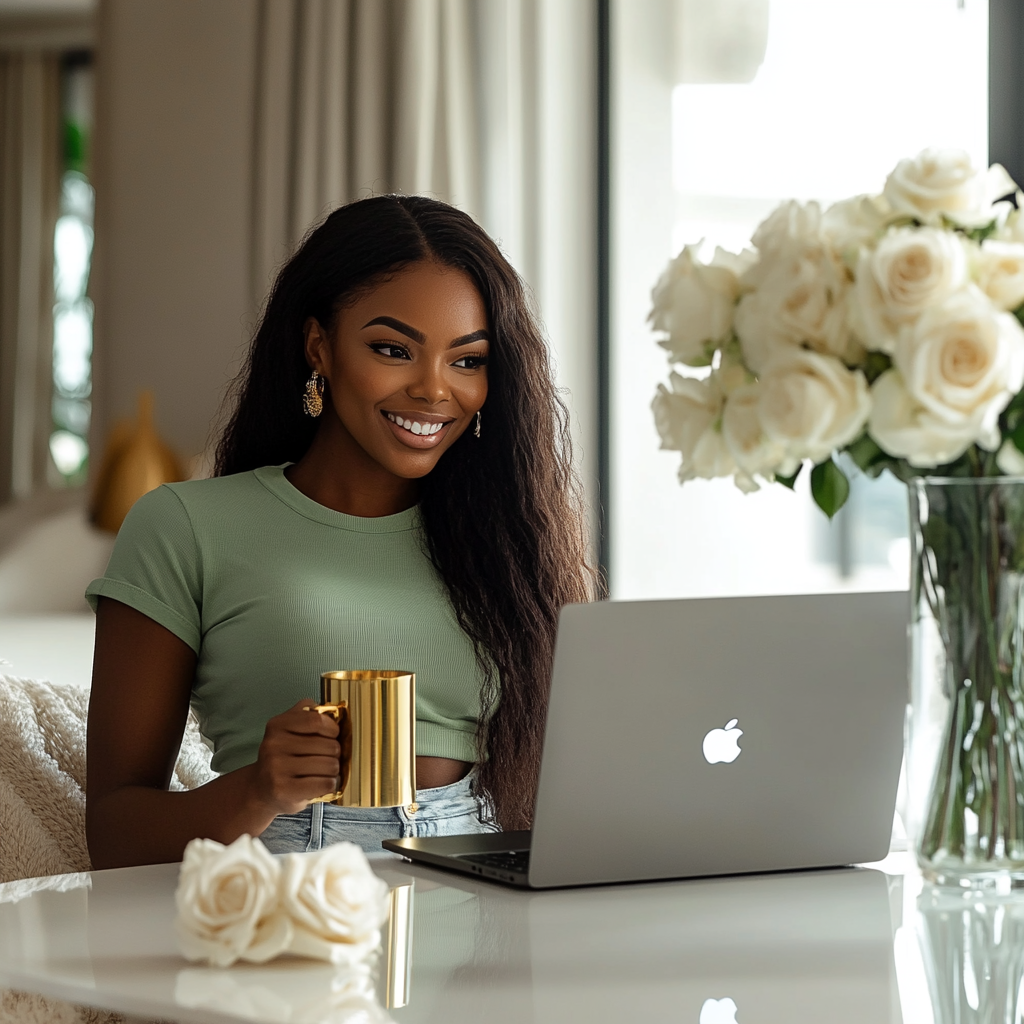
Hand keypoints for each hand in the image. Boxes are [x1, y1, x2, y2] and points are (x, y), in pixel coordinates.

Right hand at [250, 700, 341, 814]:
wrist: (260, 790)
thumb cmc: (283, 758)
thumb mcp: (289, 729)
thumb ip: (308, 714)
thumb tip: (333, 711)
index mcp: (277, 725)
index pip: (317, 720)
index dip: (332, 729)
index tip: (333, 735)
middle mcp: (274, 745)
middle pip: (328, 745)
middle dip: (335, 753)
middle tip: (325, 758)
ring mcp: (277, 768)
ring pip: (330, 765)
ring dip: (333, 771)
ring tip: (322, 772)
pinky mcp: (284, 790)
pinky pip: (325, 784)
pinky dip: (330, 785)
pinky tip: (321, 784)